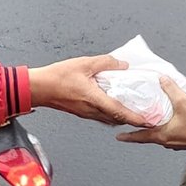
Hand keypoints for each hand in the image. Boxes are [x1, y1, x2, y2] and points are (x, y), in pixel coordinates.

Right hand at [29, 55, 154, 126]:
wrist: (39, 88)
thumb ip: (106, 63)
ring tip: (132, 110)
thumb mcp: (84, 64)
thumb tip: (122, 64)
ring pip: (108, 119)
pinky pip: (100, 116)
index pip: (119, 111)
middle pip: (116, 119)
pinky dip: (110, 114)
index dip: (134, 117)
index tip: (146, 121)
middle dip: (131, 119)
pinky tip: (113, 104)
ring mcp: (86, 113)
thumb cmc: (57, 77)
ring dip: (121, 117)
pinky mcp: (81, 112)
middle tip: (144, 114)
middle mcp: (91, 110)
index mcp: (94, 99)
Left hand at [117, 78, 185, 149]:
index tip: (119, 136)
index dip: (128, 136)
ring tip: (154, 119)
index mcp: (161, 135)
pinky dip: (168, 128)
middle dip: (142, 129)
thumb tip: (163, 80)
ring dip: (156, 128)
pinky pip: (172, 134)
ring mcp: (176, 142)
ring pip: (161, 135)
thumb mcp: (182, 101)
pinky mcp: (185, 140)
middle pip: (149, 136)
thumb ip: (171, 89)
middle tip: (135, 123)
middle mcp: (167, 141)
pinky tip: (172, 120)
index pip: (139, 137)